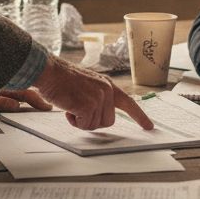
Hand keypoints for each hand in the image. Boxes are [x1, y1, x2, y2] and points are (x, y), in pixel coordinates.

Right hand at [34, 57, 153, 130]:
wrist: (50, 72)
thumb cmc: (63, 79)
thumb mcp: (88, 84)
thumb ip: (98, 97)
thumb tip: (100, 115)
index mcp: (108, 85)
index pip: (128, 102)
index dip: (139, 116)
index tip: (149, 126)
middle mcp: (107, 91)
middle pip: (108, 122)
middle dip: (92, 121)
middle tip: (78, 109)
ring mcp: (99, 98)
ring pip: (95, 125)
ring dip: (81, 121)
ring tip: (72, 105)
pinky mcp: (89, 106)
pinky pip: (85, 125)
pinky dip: (75, 122)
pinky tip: (69, 108)